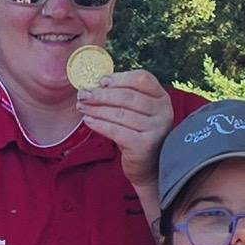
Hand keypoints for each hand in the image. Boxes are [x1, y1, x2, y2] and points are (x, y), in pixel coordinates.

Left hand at [76, 66, 175, 181]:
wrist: (147, 166)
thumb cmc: (138, 133)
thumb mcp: (137, 111)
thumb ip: (124, 95)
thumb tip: (96, 84)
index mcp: (162, 97)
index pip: (143, 79)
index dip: (120, 78)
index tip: (101, 81)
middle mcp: (163, 112)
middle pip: (128, 96)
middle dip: (101, 94)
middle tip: (82, 94)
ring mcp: (156, 129)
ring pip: (120, 113)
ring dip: (96, 109)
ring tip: (81, 106)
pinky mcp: (144, 145)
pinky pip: (116, 131)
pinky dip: (100, 124)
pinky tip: (88, 120)